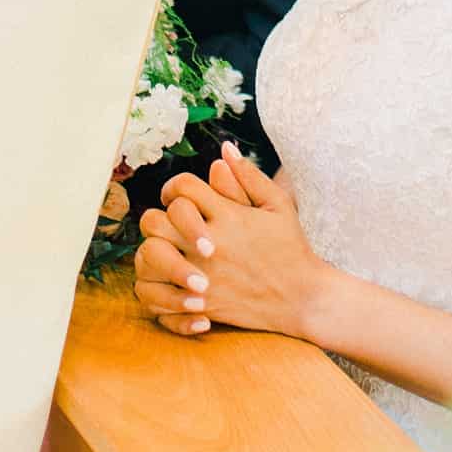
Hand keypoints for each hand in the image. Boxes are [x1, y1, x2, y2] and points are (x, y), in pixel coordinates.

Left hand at [133, 144, 327, 340]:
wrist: (300, 299)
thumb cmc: (290, 247)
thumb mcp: (277, 205)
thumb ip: (249, 176)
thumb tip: (224, 148)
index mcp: (228, 216)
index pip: (183, 187)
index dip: (175, 186)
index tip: (178, 196)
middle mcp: (210, 244)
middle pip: (155, 220)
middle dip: (159, 217)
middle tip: (169, 223)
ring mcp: (202, 275)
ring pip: (150, 255)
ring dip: (154, 249)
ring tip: (167, 249)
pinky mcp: (199, 303)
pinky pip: (157, 293)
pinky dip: (156, 285)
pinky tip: (170, 279)